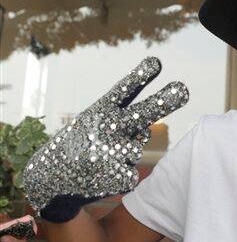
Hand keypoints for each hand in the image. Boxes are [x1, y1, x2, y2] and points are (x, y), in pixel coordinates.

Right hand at [22, 56, 188, 222]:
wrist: (48, 179)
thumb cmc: (79, 143)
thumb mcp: (93, 123)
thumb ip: (124, 121)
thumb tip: (148, 132)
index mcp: (99, 111)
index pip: (123, 91)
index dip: (140, 76)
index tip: (156, 62)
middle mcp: (105, 129)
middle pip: (142, 114)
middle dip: (165, 102)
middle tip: (183, 89)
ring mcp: (109, 153)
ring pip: (137, 149)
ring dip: (124, 153)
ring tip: (101, 158)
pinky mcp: (114, 177)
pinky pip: (132, 173)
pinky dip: (121, 174)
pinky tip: (101, 175)